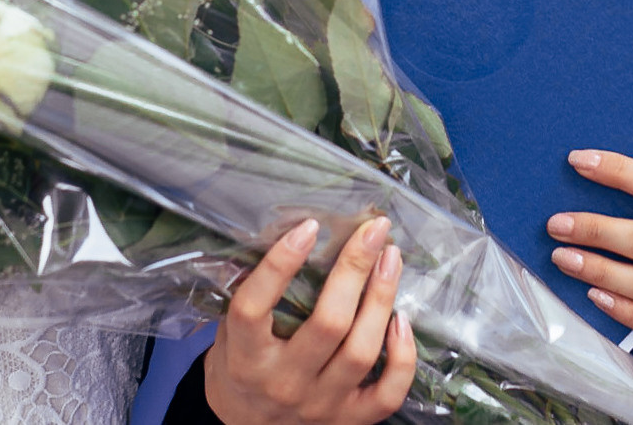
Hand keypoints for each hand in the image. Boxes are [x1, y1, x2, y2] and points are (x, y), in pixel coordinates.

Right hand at [205, 217, 415, 424]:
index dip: (280, 264)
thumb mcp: (229, 331)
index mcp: (246, 359)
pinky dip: (402, 357)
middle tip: (373, 230)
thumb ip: (247, 290)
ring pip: (361, 351)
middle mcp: (284, 383)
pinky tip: (402, 320)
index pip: (255, 308)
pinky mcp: (349, 420)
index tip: (308, 227)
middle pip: (328, 323)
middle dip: (355, 268)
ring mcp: (320, 405)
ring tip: (390, 259)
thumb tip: (278, 229)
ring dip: (382, 299)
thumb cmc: (241, 367)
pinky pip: (388, 393)